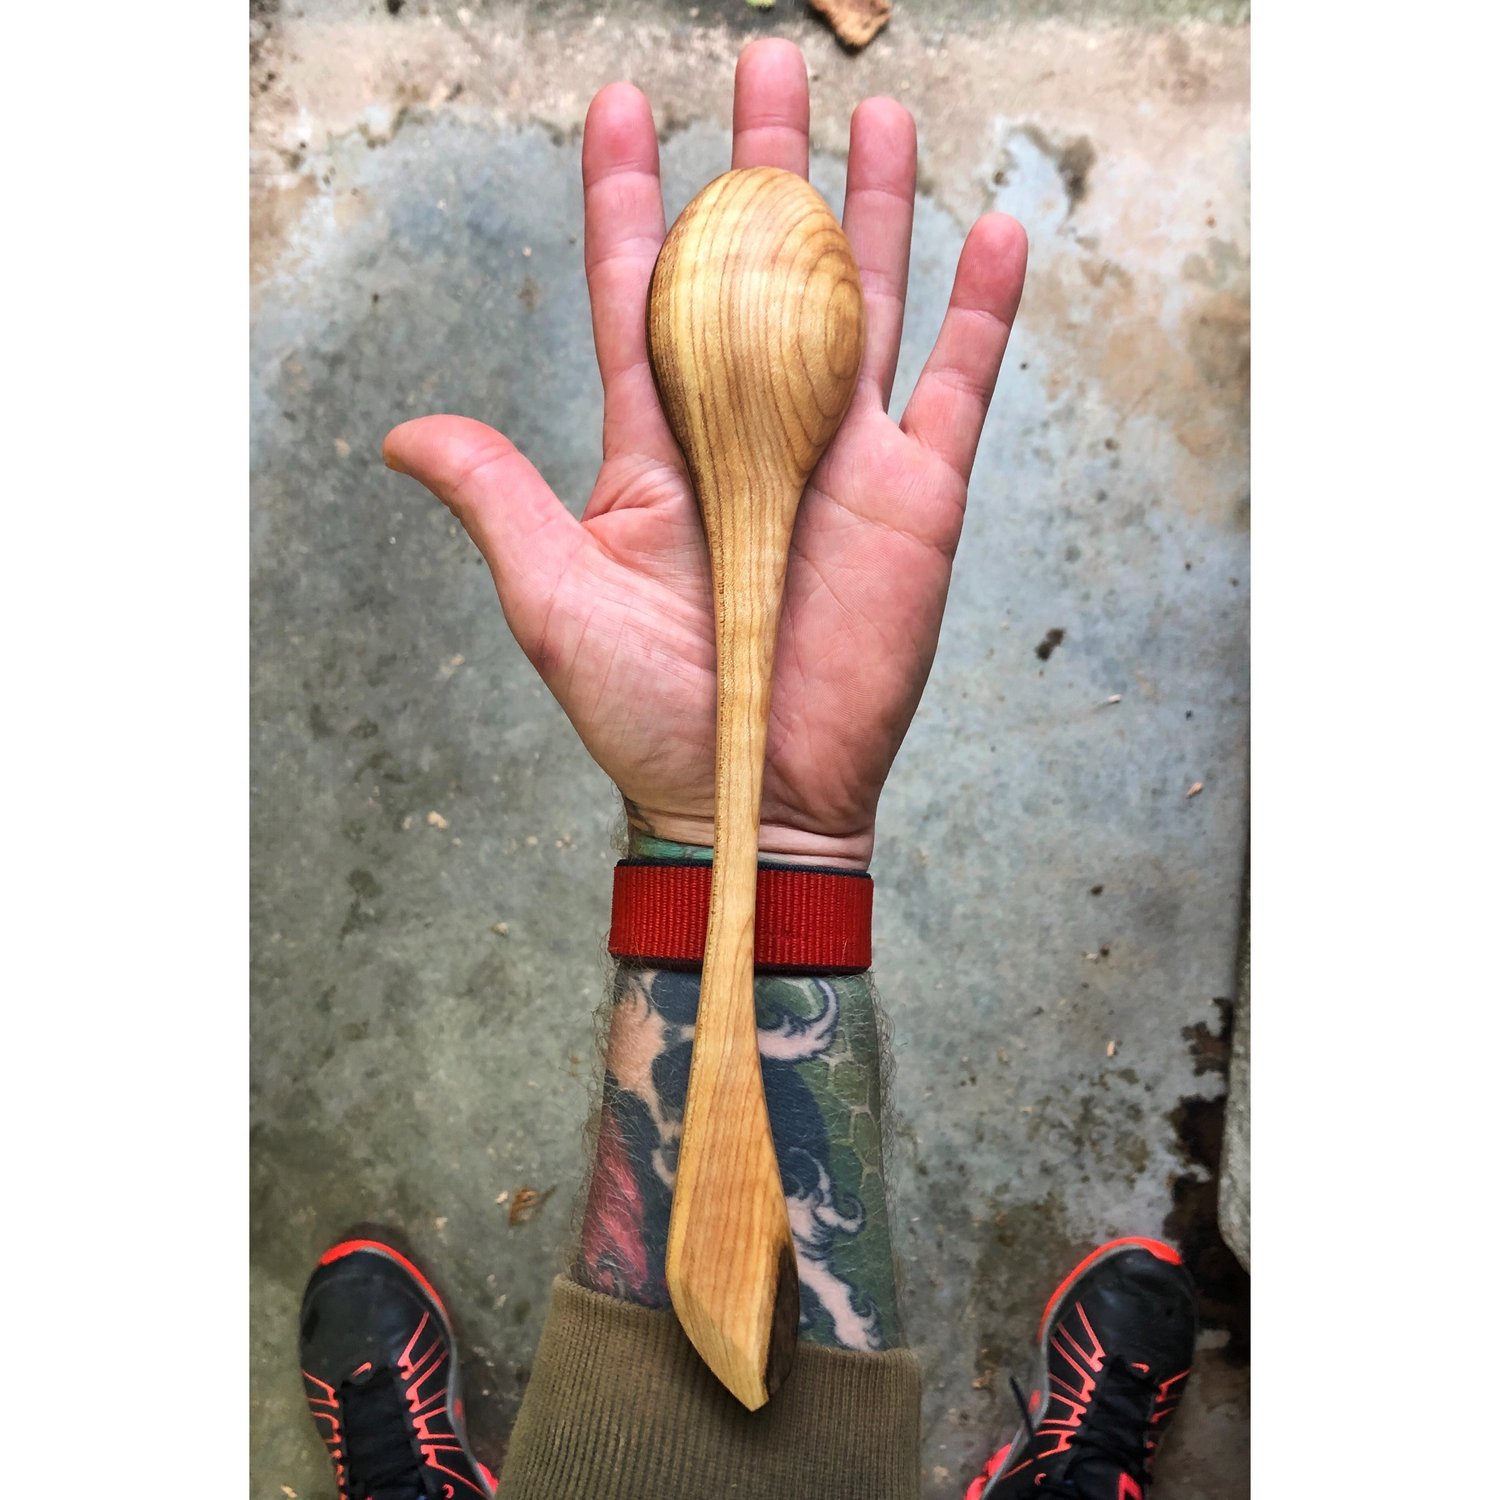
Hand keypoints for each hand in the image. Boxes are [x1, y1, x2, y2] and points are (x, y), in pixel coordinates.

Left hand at [384, 39, 1026, 867]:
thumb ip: (495, 499)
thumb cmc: (645, 711)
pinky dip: (979, 313)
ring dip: (873, 210)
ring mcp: (842, 455)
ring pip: (865, 301)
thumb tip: (398, 436)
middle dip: (763, 164)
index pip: (639, 291)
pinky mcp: (917, 496)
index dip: (627, 198)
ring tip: (877, 117)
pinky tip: (991, 233)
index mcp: (661, 443)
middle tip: (768, 66)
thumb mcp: (552, 599)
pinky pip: (957, 383)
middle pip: (761, 268)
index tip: (619, 106)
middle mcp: (753, 428)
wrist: (750, 794)